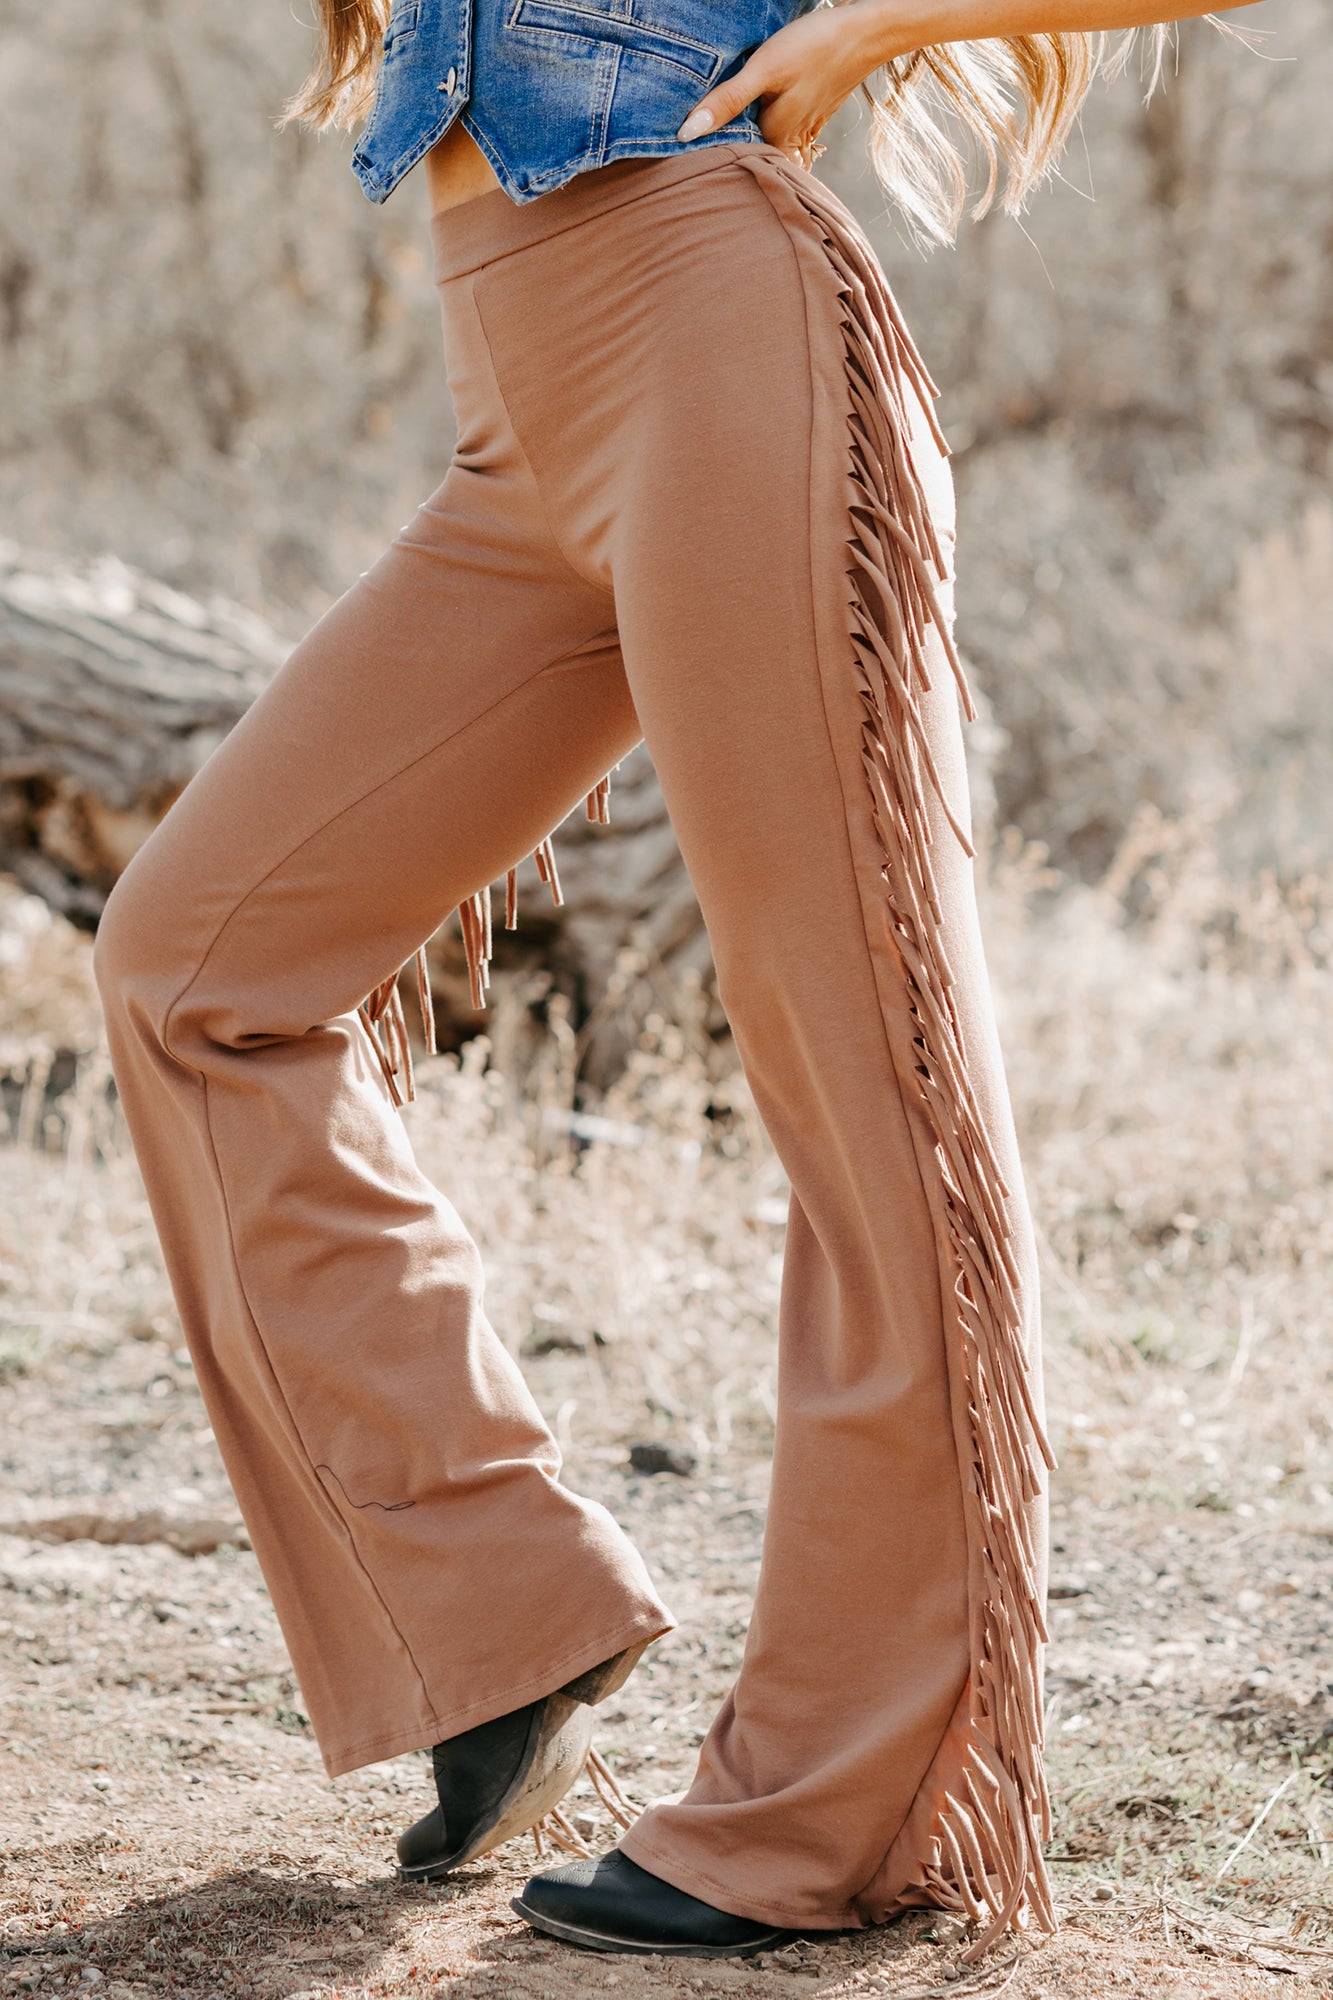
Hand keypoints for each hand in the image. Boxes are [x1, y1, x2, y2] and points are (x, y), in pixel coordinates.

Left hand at [676, 1, 899, 167]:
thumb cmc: (815, 46)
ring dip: (753, 150)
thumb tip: (686, 133)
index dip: (713, 162)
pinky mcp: (815, 113)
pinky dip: (773, 138)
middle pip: (756, 160)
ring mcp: (806, 129)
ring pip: (773, 151)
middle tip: (698, 162)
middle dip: (732, 161)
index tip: (687, 164)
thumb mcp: (764, 70)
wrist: (868, 30)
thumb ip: (728, 101)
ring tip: (722, 152)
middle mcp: (791, 140)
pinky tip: (761, 127)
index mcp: (775, 137)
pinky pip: (790, 138)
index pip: (737, 162)